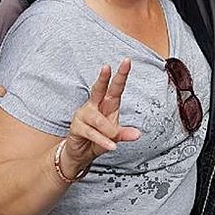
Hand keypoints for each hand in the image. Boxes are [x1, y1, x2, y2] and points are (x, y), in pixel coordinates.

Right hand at [62, 59, 140, 176]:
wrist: (81, 153)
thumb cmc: (100, 138)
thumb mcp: (116, 136)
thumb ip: (125, 134)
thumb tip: (138, 135)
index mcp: (107, 103)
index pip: (115, 87)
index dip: (121, 75)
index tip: (127, 61)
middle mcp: (94, 105)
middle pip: (99, 89)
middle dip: (103, 78)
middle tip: (107, 67)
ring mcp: (83, 115)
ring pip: (97, 119)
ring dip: (108, 129)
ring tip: (114, 138)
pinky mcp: (76, 127)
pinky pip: (91, 133)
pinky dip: (102, 140)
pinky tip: (111, 146)